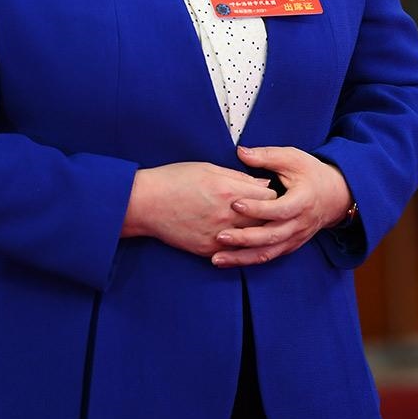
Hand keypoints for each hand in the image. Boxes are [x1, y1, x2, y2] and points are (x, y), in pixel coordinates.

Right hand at [121, 161, 278, 256]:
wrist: (145, 203)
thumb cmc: (173, 180)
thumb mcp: (208, 168)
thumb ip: (238, 176)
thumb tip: (262, 182)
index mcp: (228, 190)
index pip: (269, 196)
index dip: (272, 194)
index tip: (270, 193)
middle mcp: (227, 214)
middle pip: (266, 219)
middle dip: (270, 214)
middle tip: (269, 210)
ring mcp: (219, 235)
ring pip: (252, 238)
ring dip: (256, 231)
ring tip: (256, 224)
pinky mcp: (209, 249)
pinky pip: (234, 250)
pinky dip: (239, 244)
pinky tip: (238, 236)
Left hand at [210, 145, 352, 267]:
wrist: (335, 196)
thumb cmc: (311, 174)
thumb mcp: (293, 159)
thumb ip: (267, 156)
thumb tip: (241, 152)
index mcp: (303, 201)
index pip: (279, 209)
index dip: (258, 209)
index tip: (235, 203)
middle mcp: (300, 224)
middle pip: (272, 236)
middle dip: (245, 238)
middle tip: (220, 235)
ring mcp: (295, 238)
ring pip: (268, 253)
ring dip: (242, 257)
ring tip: (218, 258)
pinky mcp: (289, 246)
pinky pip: (268, 256)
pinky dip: (248, 260)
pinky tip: (229, 260)